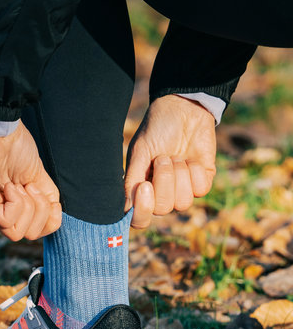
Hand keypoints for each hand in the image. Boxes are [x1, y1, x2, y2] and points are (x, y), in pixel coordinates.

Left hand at [0, 121, 61, 240]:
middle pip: (28, 235)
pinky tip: (10, 185)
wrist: (1, 128)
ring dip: (28, 207)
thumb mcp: (40, 180)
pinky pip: (6, 220)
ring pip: (17, 233)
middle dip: (39, 211)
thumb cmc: (18, 148)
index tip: (40, 191)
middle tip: (30, 186)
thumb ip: (47, 203)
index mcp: (11, 207)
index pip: (34, 233)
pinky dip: (16, 202)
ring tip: (20, 185)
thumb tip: (54, 222)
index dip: (48, 218)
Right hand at [124, 95, 215, 228]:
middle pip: (163, 209)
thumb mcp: (139, 153)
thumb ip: (132, 180)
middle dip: (164, 180)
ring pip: (183, 203)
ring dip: (179, 174)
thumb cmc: (156, 130)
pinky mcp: (203, 182)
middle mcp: (161, 195)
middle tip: (163, 158)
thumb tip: (126, 210)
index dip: (143, 210)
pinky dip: (194, 171)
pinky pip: (200, 190)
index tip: (145, 186)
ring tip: (176, 156)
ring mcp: (183, 191)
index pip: (140, 219)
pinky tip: (191, 158)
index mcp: (142, 191)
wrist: (184, 109)